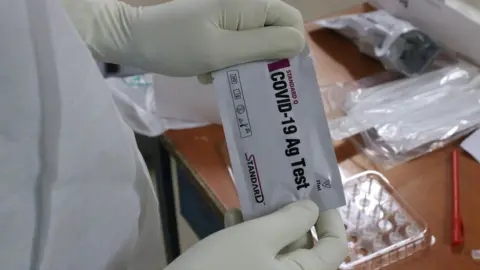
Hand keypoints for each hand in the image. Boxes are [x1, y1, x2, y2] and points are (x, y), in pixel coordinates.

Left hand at [62, 0, 304, 76]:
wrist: (132, 39)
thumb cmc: (175, 45)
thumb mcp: (221, 51)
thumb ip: (263, 46)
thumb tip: (299, 44)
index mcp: (248, 5)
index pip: (292, 21)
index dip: (290, 48)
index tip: (275, 74)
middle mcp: (243, 8)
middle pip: (274, 35)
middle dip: (264, 60)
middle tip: (244, 78)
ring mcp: (228, 19)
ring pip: (255, 46)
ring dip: (242, 66)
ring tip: (219, 75)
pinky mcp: (216, 30)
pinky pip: (236, 49)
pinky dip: (226, 64)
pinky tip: (207, 72)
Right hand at [165, 200, 347, 269]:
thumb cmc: (221, 267)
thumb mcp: (257, 237)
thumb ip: (290, 220)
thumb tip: (312, 208)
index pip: (334, 247)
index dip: (329, 217)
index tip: (314, 192)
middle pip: (304, 245)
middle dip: (290, 214)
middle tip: (276, 187)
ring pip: (277, 248)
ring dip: (265, 222)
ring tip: (250, 199)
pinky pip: (257, 257)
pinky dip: (248, 237)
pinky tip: (230, 217)